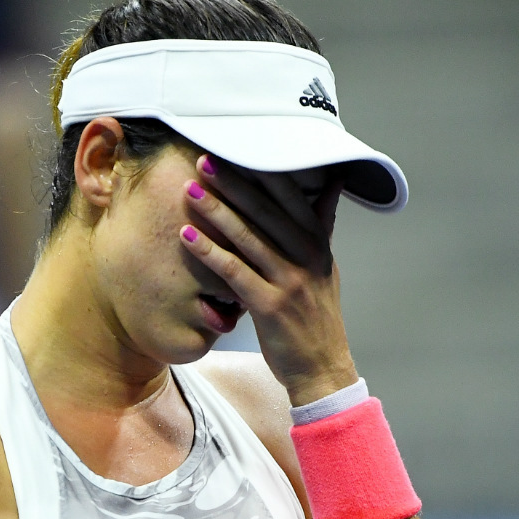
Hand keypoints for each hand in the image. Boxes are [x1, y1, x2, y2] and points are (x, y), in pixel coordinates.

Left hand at [180, 155, 358, 405]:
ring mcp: (290, 282)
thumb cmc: (316, 317)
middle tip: (204, 160)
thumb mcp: (325, 267)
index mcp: (318, 245)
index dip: (263, 173)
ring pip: (249, 239)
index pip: (291, 198)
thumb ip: (322, 225)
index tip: (238, 149)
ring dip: (217, 212)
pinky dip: (210, 253)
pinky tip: (187, 237)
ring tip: (190, 191)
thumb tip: (331, 183)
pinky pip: (235, 274)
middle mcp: (307, 258)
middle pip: (266, 212)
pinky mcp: (270, 307)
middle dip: (234, 184)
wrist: (322, 369)